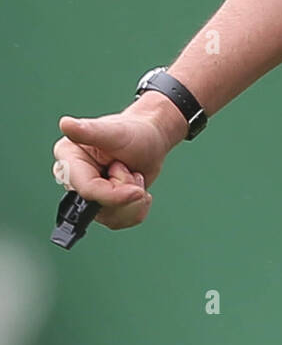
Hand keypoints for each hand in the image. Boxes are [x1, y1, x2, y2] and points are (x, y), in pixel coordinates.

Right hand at [51, 110, 173, 230]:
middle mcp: (74, 179)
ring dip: (133, 200)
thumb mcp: (115, 131)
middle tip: (132, 170)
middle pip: (99, 207)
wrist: (152, 140)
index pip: (87, 190)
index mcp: (69, 158)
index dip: (114, 194)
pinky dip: (136, 208)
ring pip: (111, 218)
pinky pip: (119, 221)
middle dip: (125, 193)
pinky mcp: (102, 206)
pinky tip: (137, 189)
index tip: (137, 190)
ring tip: (133, 175)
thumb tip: (65, 123)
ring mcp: (88, 195)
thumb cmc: (134, 131)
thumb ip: (89, 131)